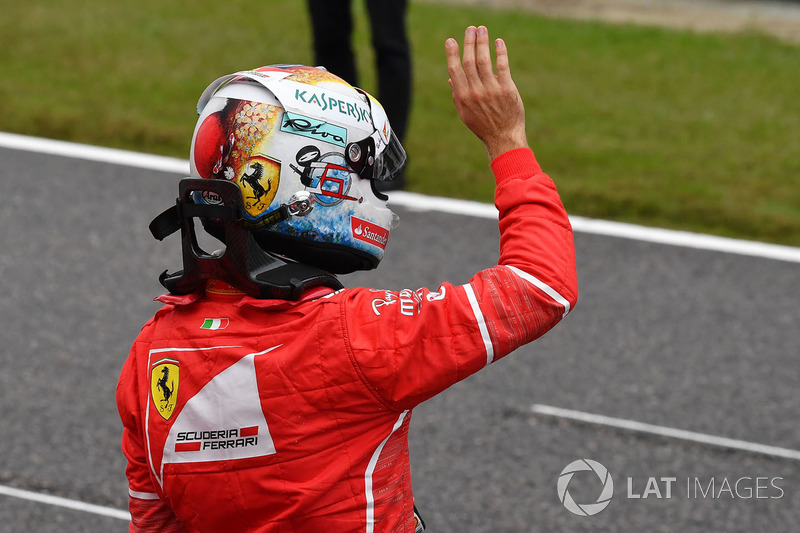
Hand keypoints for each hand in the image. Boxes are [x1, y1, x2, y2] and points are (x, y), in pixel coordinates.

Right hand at [446, 26, 526, 159]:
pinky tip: (498, 42)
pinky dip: (500, 53)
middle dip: (469, 42)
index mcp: (463, 97)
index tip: (451, 40)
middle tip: (470, 29)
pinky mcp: (507, 89)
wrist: (503, 137)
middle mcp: (475, 92)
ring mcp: (491, 90)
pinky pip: (503, 66)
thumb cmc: (483, 126)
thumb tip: (451, 78)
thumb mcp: (466, 114)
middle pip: (469, 61)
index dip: (452, 54)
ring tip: (482, 30)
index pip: (455, 70)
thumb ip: (457, 95)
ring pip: (484, 61)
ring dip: (483, 43)